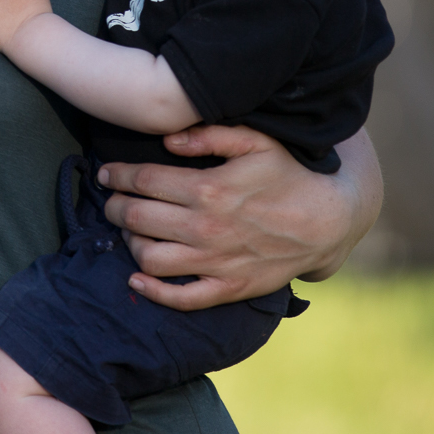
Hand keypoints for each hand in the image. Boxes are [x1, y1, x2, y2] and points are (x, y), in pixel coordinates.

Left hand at [98, 124, 382, 310]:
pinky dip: (153, 292)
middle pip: (139, 219)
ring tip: (128, 231)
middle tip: (111, 200)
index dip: (119, 177)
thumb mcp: (256, 141)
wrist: (327, 222)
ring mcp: (215, 262)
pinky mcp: (227, 289)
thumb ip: (211, 134)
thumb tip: (168, 139)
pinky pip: (181, 298)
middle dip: (116, 208)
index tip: (106, 174)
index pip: (145, 182)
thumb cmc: (289, 175)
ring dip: (129, 243)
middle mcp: (206, 228)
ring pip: (150, 259)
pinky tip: (136, 278)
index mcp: (209, 189)